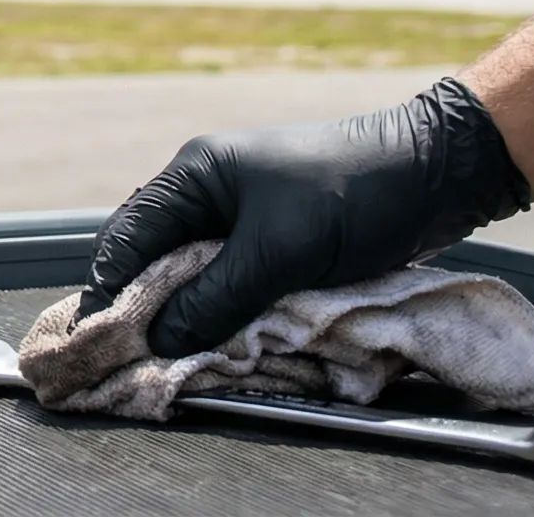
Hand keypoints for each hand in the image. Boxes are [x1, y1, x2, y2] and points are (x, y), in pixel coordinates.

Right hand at [80, 77, 531, 357]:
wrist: (434, 174)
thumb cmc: (351, 197)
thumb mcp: (277, 253)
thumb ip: (214, 297)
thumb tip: (159, 339)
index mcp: (195, 176)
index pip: (128, 237)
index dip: (109, 289)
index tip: (99, 341)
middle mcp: (209, 192)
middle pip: (156, 258)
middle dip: (147, 308)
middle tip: (138, 358)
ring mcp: (243, 215)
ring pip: (196, 274)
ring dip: (191, 313)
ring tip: (179, 356)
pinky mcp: (274, 238)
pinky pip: (231, 280)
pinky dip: (225, 310)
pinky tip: (226, 339)